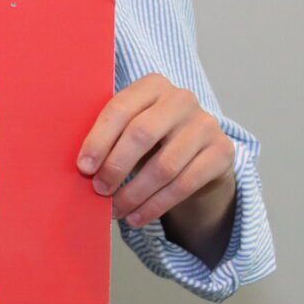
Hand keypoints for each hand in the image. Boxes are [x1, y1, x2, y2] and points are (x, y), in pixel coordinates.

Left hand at [77, 74, 236, 241]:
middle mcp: (182, 99)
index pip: (120, 109)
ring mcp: (205, 124)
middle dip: (116, 166)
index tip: (84, 168)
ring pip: (164, 166)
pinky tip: (137, 218)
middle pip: (142, 134)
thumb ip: (110, 137)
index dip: (99, 140)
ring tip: (116, 210)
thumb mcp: (130, 128)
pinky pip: (184, 184)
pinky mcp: (222, 152)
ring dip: (135, 194)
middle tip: (99, 190)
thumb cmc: (152, 140)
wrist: (199, 153)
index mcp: (152, 85)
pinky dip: (156, 206)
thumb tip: (81, 169)